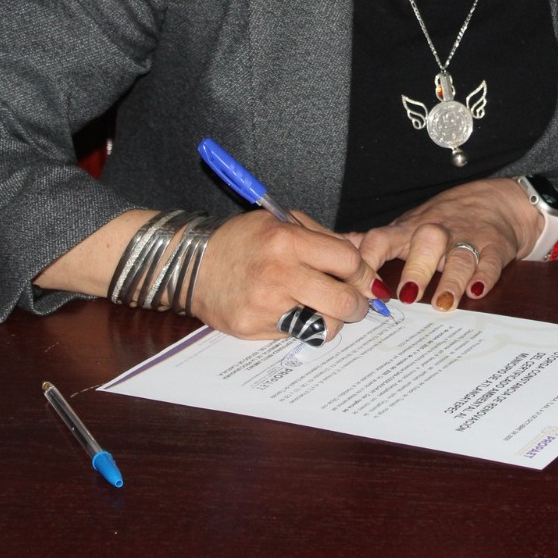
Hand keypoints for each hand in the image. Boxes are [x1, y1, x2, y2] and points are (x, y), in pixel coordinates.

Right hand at [192, 208, 386, 339]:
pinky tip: (293, 312)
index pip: (348, 261)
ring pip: (326, 325)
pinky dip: (303, 326)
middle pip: (344, 300)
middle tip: (356, 302)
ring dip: (333, 319)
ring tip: (323, 308)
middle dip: (358, 304)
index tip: (363, 277)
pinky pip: (297, 334)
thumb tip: (365, 251)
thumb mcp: (283, 223)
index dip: (363, 271)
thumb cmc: (242, 240)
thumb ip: (324, 238)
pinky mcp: (254, 328)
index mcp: (287, 240)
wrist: (193, 264)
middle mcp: (278, 273)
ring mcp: (266, 305)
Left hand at [353, 178, 541, 311]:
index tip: (361, 289)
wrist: (496, 203)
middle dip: (416, 269)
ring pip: (459, 255)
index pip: (381, 239)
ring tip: (443, 303)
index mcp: (408, 231)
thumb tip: (336, 251)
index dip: (368, 261)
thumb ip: (375, 244)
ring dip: (451, 279)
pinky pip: (491, 261)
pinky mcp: (495, 247)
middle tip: (407, 296)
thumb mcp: (405, 228)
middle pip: (425, 242)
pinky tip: (477, 290)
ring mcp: (467, 239)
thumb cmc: (442, 221)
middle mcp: (437, 233)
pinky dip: (485, 276)